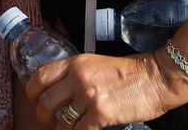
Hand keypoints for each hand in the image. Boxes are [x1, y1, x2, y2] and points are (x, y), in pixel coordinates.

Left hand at [24, 52, 172, 127]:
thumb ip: (76, 73)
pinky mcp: (101, 114)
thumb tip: (60, 89)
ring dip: (59, 128)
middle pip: (44, 101)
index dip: (31, 93)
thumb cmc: (130, 71)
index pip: (39, 77)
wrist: (156, 78)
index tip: (34, 100)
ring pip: (59, 120)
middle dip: (42, 115)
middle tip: (48, 120)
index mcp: (75, 63)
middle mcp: (78, 78)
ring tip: (64, 128)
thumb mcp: (96, 63)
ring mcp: (88, 96)